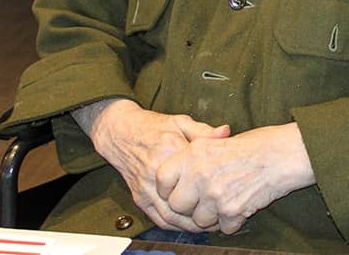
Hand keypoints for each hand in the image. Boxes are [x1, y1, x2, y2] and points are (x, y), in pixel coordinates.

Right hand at [79, 99, 230, 230]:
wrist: (120, 133)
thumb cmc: (152, 126)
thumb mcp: (180, 122)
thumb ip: (204, 131)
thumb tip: (226, 132)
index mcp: (170, 149)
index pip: (197, 173)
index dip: (214, 185)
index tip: (228, 190)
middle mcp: (156, 171)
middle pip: (184, 201)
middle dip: (204, 212)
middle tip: (221, 214)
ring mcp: (146, 187)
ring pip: (171, 215)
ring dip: (190, 224)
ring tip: (208, 223)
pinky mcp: (139, 197)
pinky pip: (157, 218)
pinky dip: (174, 225)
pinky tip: (188, 223)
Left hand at [154, 123, 315, 233]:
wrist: (286, 154)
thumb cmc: (259, 144)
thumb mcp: (221, 139)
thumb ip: (199, 154)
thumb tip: (183, 168)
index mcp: (194, 153)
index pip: (162, 178)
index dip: (167, 188)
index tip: (177, 190)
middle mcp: (200, 174)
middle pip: (177, 205)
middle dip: (190, 205)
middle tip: (206, 198)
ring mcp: (215, 195)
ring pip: (199, 220)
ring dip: (212, 215)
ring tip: (228, 199)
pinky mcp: (232, 211)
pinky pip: (223, 228)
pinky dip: (232, 221)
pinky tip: (242, 204)